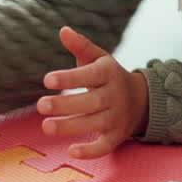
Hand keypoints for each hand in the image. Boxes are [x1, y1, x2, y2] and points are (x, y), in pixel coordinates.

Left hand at [37, 27, 148, 158]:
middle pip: (91, 102)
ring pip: (95, 123)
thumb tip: (63, 30)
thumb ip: (80, 46)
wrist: (141, 99)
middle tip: (41, 105)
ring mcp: (117, 117)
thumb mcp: (98, 59)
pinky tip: (72, 151)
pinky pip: (105, 146)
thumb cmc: (109, 76)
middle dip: (65, 105)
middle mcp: (115, 95)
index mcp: (109, 73)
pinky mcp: (116, 136)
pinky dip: (91, 151)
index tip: (47, 79)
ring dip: (71, 126)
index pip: (89, 75)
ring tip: (46, 126)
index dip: (69, 78)